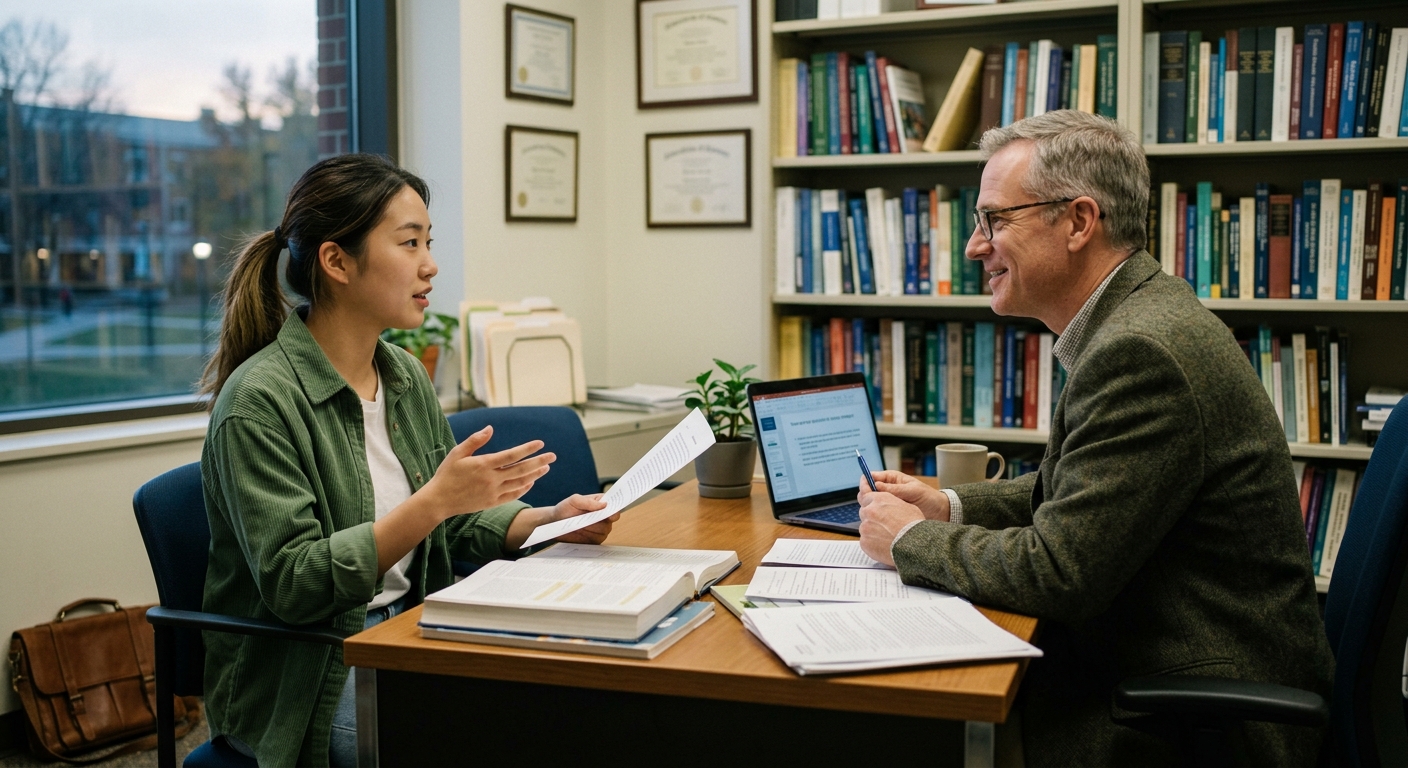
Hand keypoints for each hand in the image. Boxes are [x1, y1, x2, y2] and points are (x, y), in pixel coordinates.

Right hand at [425, 426, 554, 518]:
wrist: (439, 500)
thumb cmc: (447, 473)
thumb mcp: (457, 453)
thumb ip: (475, 440)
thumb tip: (490, 428)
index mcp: (483, 464)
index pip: (511, 455)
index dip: (527, 449)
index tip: (540, 444)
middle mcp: (491, 479)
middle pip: (521, 469)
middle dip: (539, 461)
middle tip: (553, 456)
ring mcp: (493, 492)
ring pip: (520, 483)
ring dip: (535, 474)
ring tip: (546, 467)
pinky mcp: (492, 502)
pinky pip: (513, 495)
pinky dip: (524, 488)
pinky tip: (531, 481)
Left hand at [503, 494, 616, 550]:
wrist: (554, 523)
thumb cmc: (564, 509)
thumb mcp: (573, 500)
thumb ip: (588, 502)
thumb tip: (604, 505)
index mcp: (601, 503)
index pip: (615, 507)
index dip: (615, 511)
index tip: (610, 514)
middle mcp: (603, 516)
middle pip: (610, 521)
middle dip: (598, 520)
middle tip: (585, 518)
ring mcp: (600, 529)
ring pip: (604, 531)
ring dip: (591, 528)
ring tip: (579, 524)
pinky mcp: (594, 540)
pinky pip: (597, 541)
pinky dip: (588, 537)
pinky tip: (580, 532)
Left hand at [857, 487, 925, 567]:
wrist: (914, 545)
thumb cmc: (914, 525)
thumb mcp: (906, 506)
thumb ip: (891, 503)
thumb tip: (887, 505)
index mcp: (879, 500)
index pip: (864, 495)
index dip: (866, 499)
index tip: (865, 499)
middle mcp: (869, 511)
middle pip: (864, 512)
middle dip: (871, 516)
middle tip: (883, 524)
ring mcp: (865, 527)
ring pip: (865, 527)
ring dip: (872, 530)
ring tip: (887, 536)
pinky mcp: (864, 542)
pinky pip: (865, 540)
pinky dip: (872, 542)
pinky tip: (884, 545)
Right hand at [863, 469, 950, 520]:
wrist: (940, 512)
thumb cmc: (929, 498)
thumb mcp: (912, 491)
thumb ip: (894, 489)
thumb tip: (876, 486)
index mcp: (891, 479)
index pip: (871, 477)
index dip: (865, 482)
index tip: (864, 489)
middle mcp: (887, 490)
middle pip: (868, 492)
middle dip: (867, 497)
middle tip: (872, 503)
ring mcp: (888, 503)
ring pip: (871, 504)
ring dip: (872, 508)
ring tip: (878, 513)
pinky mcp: (890, 515)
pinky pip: (879, 515)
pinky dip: (877, 517)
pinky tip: (880, 520)